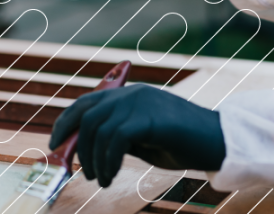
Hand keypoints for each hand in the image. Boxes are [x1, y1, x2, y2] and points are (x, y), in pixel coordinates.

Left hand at [49, 84, 225, 187]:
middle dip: (77, 147)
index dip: (65, 122)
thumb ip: (118, 137)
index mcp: (129, 95)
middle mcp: (131, 94)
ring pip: (98, 131)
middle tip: (81, 171)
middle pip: (87, 116)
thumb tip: (88, 150)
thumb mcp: (142, 139)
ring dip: (94, 161)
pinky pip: (115, 140)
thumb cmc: (181, 143)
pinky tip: (111, 177)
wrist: (217, 142)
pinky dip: (108, 162)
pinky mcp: (149, 117)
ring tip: (101, 180)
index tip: (56, 144)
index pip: (86, 102)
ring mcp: (140, 102)